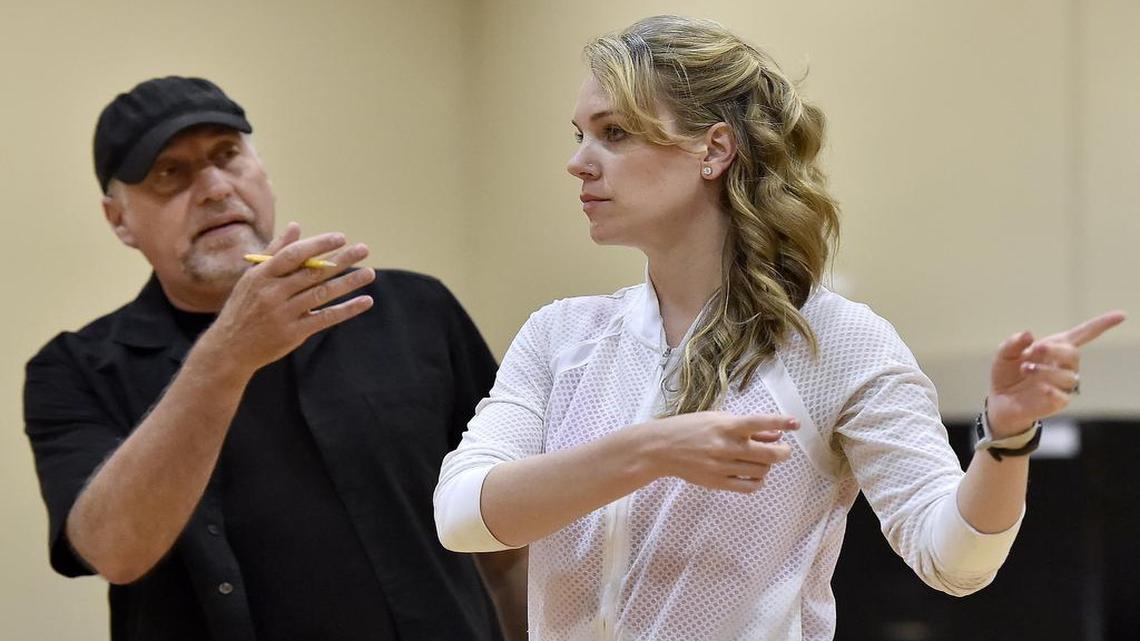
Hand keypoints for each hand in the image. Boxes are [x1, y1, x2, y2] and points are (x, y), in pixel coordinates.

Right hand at [200, 222, 375, 374]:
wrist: (230, 348)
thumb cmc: (244, 306)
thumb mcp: (252, 277)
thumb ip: (275, 251)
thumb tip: (296, 226)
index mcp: (261, 275)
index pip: (294, 255)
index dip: (318, 245)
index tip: (341, 238)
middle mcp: (272, 293)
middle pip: (312, 272)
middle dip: (341, 260)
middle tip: (364, 250)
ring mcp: (283, 314)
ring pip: (322, 294)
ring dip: (348, 282)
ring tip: (369, 273)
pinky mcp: (293, 333)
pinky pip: (325, 318)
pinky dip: (346, 309)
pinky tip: (365, 301)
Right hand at [638, 411, 798, 492]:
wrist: (661, 448)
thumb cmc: (690, 428)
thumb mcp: (717, 419)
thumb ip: (747, 428)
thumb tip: (776, 433)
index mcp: (726, 425)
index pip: (760, 422)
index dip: (781, 422)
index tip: (796, 423)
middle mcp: (726, 446)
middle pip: (769, 454)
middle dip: (783, 452)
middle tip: (783, 450)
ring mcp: (722, 466)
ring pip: (762, 471)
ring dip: (767, 466)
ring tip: (760, 460)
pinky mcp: (717, 482)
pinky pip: (748, 487)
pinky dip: (757, 481)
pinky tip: (754, 475)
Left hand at [987, 311, 1125, 434]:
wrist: (1000, 400)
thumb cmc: (1007, 374)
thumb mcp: (1004, 355)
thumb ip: (1014, 343)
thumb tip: (1028, 334)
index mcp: (1055, 349)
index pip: (1084, 335)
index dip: (1102, 324)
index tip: (1121, 315)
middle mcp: (1063, 365)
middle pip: (1073, 354)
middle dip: (1056, 349)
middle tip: (1036, 348)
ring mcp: (1063, 384)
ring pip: (1068, 375)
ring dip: (1045, 370)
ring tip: (1025, 368)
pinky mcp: (1058, 402)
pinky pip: (1063, 396)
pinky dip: (1051, 389)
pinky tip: (1039, 387)